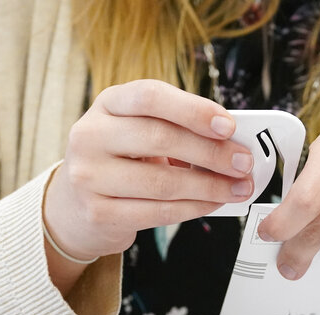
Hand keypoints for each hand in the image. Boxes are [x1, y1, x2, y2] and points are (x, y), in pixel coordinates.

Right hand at [43, 80, 255, 262]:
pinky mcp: (98, 212)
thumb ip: (177, 128)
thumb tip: (232, 141)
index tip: (228, 126)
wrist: (76, 205)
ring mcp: (89, 176)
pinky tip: (214, 203)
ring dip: (210, 186)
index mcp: (107, 104)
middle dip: (211, 152)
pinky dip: (194, 208)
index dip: (192, 109)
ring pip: (162, 182)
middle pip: (160, 138)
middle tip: (243, 163)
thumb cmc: (121, 161)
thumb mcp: (139, 131)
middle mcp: (91, 135)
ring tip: (238, 188)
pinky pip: (158, 212)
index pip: (150, 96)